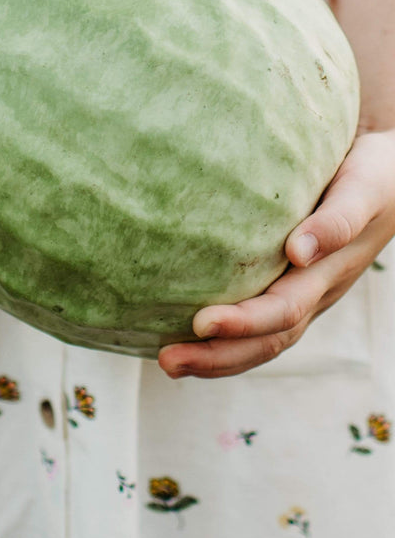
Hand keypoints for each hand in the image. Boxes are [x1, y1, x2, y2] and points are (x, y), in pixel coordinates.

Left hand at [158, 127, 394, 378]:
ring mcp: (302, 295)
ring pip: (261, 341)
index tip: (201, 323)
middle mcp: (313, 293)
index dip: (244, 322)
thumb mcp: (361, 190)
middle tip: (166, 360)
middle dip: (217, 355)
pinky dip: (222, 339)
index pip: (282, 310)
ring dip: (214, 357)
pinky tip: (179, 334)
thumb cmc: (373, 176)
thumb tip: (299, 251)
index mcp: (328, 273)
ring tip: (166, 360)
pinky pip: (256, 323)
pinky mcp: (287, 285)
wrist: (391, 179)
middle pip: (267, 339)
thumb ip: (336, 219)